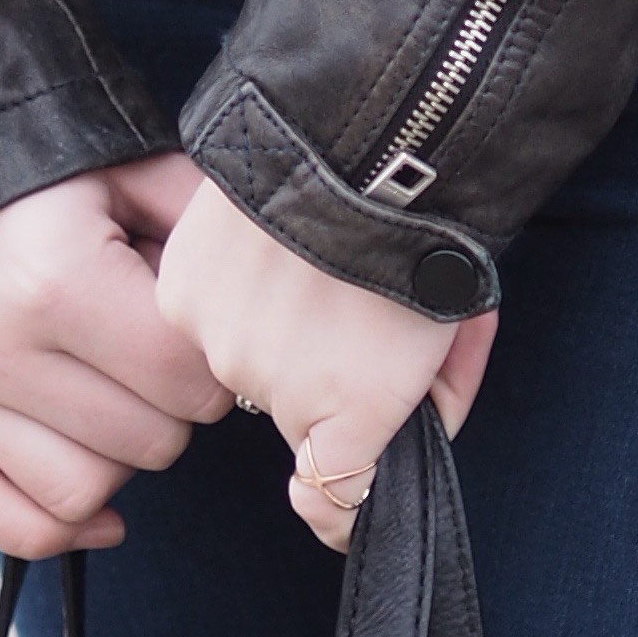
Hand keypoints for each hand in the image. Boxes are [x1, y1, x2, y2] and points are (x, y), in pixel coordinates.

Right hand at [0, 156, 231, 555]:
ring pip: (81, 493)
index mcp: (57, 277)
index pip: (184, 381)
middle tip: (160, 361)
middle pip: (146, 443)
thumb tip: (254, 290)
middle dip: (174, 409)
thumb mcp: (124, 170)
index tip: (198, 334)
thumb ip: (197, 222)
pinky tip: (98, 511)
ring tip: (120, 404)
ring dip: (121, 462)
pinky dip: (53, 530)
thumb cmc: (37, 170)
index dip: (213, 363)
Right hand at [152, 171, 498, 550]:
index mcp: (348, 416)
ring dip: (266, 325)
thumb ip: (433, 393)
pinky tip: (261, 245)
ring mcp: (220, 342)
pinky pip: (201, 311)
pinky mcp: (182, 292)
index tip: (348, 488)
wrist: (367, 137)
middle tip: (347, 307)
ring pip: (241, 357)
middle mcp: (274, 394)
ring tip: (303, 263)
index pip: (330, 500)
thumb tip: (413, 421)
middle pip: (289, 408)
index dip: (343, 500)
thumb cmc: (427, 228)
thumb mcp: (455, 327)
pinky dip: (227, 286)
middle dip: (317, 372)